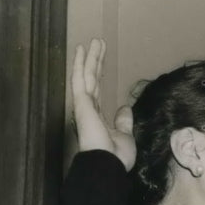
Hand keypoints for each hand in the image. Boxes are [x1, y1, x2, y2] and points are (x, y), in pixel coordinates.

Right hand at [71, 38, 135, 170]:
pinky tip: (81, 48)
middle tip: (98, 43)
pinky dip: (80, 62)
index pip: (97, 90)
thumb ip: (123, 121)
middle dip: (95, 61)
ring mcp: (83, 104)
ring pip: (86, 74)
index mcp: (97, 117)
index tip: (100, 62)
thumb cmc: (116, 156)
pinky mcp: (81, 102)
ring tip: (95, 40)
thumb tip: (124, 108)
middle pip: (92, 79)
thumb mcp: (125, 135)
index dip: (98, 74)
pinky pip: (80, 78)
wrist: (108, 164)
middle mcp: (88, 109)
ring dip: (90, 57)